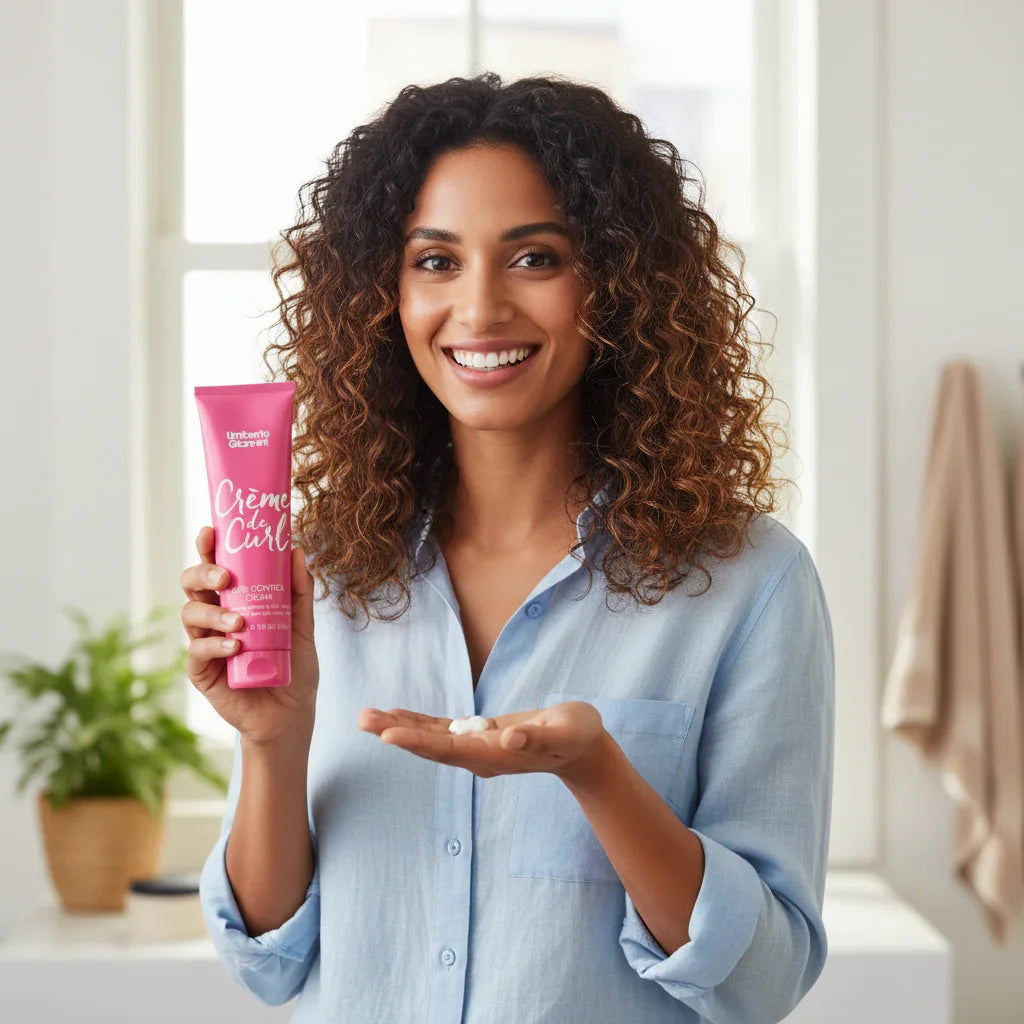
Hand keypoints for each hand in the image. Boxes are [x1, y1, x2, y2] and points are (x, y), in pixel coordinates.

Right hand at [179, 525, 318, 746]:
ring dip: (213, 613)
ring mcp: (205, 644)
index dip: (207, 548)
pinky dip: (214, 645)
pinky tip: (234, 646)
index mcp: (234, 601)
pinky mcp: (202, 672)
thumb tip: (297, 550)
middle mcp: (215, 618)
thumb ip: (299, 591)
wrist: (292, 714)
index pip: (214, 569)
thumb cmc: (294, 667)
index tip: (210, 531)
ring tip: (239, 622)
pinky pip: (197, 651)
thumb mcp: (302, 626)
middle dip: (202, 574)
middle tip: (224, 578)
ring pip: (190, 614)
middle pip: (192, 585)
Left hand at [356, 700, 608, 781]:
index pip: (450, 750)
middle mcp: (479, 756)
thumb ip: (538, 737)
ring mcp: (476, 748)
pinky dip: (416, 722)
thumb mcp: (566, 731)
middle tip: (362, 719)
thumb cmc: (577, 735)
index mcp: (496, 755)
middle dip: (396, 733)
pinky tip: (394, 714)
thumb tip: (509, 739)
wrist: (580, 747)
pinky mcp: (477, 736)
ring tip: (366, 716)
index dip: (418, 741)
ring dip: (398, 727)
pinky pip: (440, 731)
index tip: (387, 735)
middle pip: (431, 747)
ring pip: (430, 739)